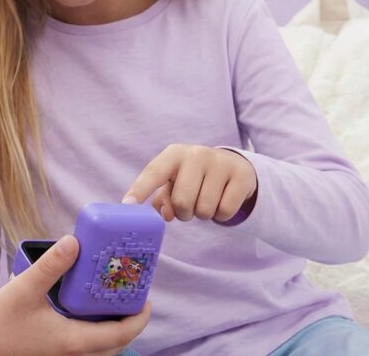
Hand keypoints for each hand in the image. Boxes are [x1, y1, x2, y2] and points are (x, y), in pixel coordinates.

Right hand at [0, 235, 148, 355]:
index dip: (140, 318)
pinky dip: (93, 331)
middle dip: (128, 321)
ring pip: (100, 348)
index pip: (121, 334)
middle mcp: (73, 354)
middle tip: (131, 296)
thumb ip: (51, 265)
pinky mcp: (52, 353)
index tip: (148, 298)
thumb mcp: (25, 288)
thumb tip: (75, 241)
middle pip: (116, 343)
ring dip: (111, 328)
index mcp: (74, 340)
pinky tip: (81, 309)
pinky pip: (84, 346)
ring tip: (110, 301)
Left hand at [123, 145, 257, 222]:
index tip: (127, 205)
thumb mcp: (175, 181)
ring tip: (206, 200)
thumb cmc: (194, 177)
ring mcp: (220, 163)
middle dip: (184, 213)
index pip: (153, 173)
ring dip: (203, 214)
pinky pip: (225, 211)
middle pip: (181, 201)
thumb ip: (164, 198)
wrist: (233, 166)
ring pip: (204, 209)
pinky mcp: (241, 176)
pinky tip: (222, 200)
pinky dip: (221, 215)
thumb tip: (164, 214)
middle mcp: (196, 154)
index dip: (140, 190)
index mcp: (174, 154)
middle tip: (189, 207)